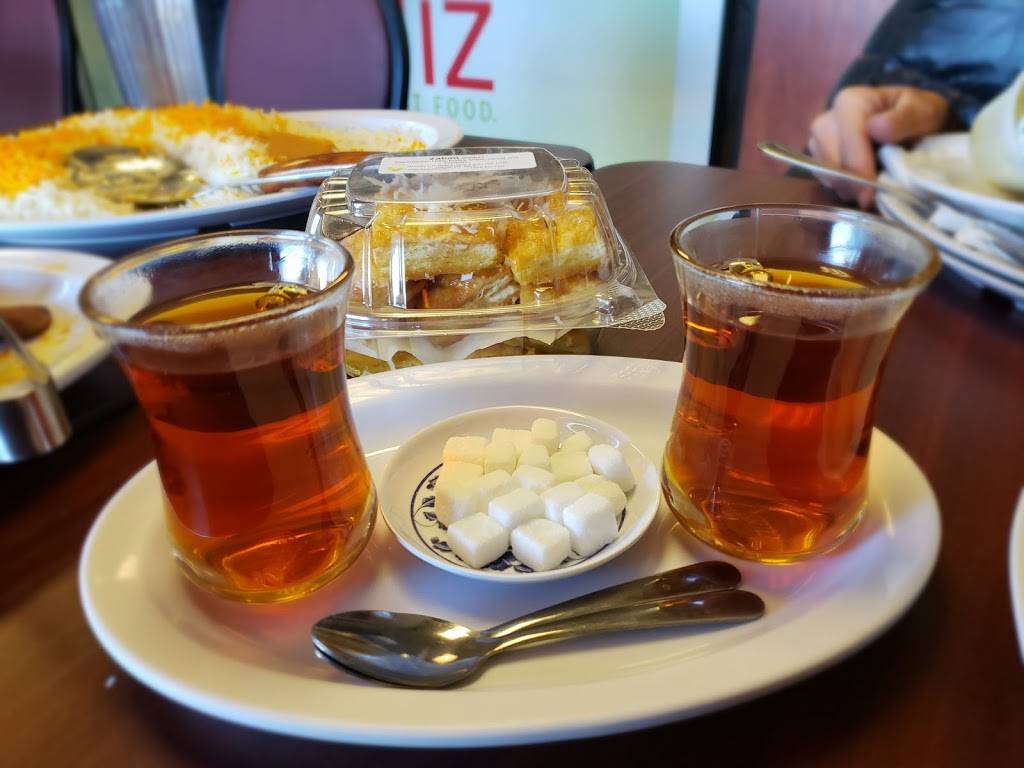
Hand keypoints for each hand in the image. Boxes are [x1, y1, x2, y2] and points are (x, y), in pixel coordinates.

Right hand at [808, 86, 949, 208]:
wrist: (910, 122)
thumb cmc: (917, 115)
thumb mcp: (923, 111)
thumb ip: (904, 118)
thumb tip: (876, 128)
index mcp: (850, 102)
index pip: (848, 139)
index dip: (859, 168)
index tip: (872, 193)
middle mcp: (827, 121)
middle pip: (832, 161)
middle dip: (854, 182)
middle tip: (879, 196)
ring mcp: (819, 142)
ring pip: (827, 175)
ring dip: (851, 187)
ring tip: (876, 186)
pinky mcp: (819, 160)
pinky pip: (827, 182)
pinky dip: (847, 189)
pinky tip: (865, 184)